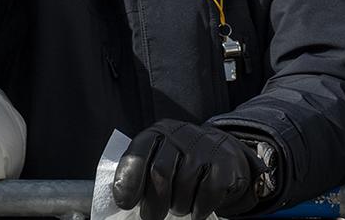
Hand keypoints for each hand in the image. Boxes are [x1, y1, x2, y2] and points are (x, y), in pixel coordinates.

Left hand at [111, 120, 258, 219]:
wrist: (222, 154)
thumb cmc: (180, 163)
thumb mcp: (158, 159)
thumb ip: (141, 173)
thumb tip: (120, 200)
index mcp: (157, 133)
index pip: (137, 154)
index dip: (128, 180)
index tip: (125, 203)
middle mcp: (180, 134)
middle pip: (160, 173)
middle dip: (154, 203)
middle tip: (152, 217)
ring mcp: (204, 146)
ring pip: (184, 185)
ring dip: (179, 206)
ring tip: (178, 205)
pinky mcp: (224, 162)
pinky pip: (207, 193)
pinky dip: (200, 208)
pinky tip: (197, 205)